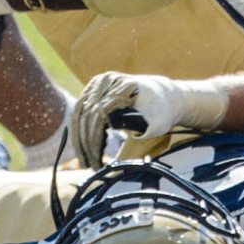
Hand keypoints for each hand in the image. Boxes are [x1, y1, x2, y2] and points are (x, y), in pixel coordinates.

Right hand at [67, 71, 229, 166]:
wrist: (164, 96)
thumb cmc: (162, 112)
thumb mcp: (157, 124)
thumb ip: (141, 133)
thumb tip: (118, 151)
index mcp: (125, 85)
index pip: (99, 114)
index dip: (94, 140)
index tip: (96, 161)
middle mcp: (108, 80)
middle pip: (86, 114)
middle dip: (85, 143)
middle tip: (89, 164)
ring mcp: (99, 82)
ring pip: (79, 113)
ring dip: (79, 138)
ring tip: (86, 159)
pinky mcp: (93, 87)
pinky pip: (80, 111)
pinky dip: (80, 130)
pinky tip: (85, 147)